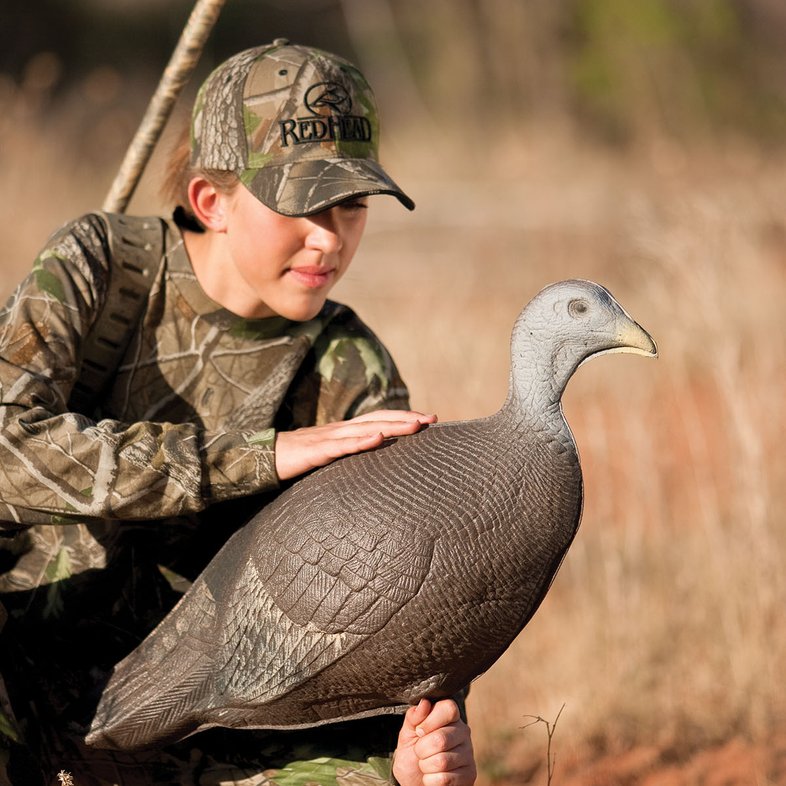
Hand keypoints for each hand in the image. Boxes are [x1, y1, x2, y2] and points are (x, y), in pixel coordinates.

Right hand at [274, 410, 436, 480]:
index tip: (428, 420)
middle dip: (406, 419)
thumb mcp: (326, 459)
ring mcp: (327, 439)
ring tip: (415, 425)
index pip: (377, 420)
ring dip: (392, 426)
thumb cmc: (293, 461)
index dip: (402, 418)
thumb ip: (346, 459)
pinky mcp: (315, 451)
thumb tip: (370, 466)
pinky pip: (341, 446)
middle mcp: (338, 431)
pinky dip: (361, 441)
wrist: (259, 460)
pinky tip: (378, 439)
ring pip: (365, 429)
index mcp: (342, 432)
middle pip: (377, 419)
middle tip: (432, 419)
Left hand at [393, 699, 476, 785]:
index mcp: (450, 717)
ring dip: (425, 766)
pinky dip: (431, 781)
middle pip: (441, 739)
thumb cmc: (412, 754)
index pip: (448, 709)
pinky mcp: (469, 775)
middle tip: (420, 752)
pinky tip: (434, 777)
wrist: (414, 781)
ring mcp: (468, 754)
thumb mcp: (408, 733)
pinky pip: (445, 779)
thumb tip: (424, 702)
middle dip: (421, 750)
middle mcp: (463, 732)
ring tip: (427, 765)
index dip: (429, 721)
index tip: (419, 731)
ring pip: (442, 762)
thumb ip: (414, 717)